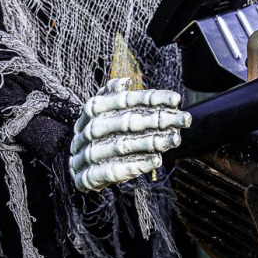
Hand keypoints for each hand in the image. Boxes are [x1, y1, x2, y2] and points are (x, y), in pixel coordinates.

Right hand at [69, 77, 189, 192]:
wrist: (73, 166)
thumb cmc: (96, 133)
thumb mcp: (101, 112)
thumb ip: (112, 95)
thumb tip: (125, 81)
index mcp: (93, 109)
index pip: (124, 100)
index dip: (151, 98)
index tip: (176, 99)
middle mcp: (88, 128)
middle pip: (126, 122)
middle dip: (157, 120)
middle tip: (184, 120)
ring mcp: (86, 152)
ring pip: (121, 146)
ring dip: (150, 144)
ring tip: (174, 140)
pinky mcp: (88, 175)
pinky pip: (113, 171)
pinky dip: (135, 166)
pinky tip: (156, 161)